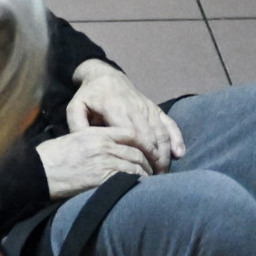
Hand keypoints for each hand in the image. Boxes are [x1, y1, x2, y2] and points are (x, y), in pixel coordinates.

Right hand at [37, 126, 152, 200]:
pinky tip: (139, 186)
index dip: (144, 143)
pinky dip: (137, 182)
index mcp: (96, 133)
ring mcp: (104, 161)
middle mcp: (103, 145)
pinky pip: (128, 178)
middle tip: (154, 169)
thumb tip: (109, 149)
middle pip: (137, 151)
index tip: (150, 151)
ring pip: (135, 165)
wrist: (39, 170)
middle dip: (148, 161)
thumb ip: (94, 141)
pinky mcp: (102, 177)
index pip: (130, 133)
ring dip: (145, 173)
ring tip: (149, 180)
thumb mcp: (75, 139)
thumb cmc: (52, 157)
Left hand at [65, 59, 184, 171]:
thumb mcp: (75, 107)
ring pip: (161, 131)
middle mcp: (135, 107)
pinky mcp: (155, 108)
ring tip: (162, 173)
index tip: (137, 171)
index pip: (130, 133)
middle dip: (153, 158)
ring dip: (164, 152)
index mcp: (115, 107)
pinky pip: (169, 122)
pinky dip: (176, 137)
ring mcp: (147, 107)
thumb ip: (77, 125)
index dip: (137, 153)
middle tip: (153, 180)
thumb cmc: (89, 96)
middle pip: (149, 136)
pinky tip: (179, 153)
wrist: (105, 76)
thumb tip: (84, 144)